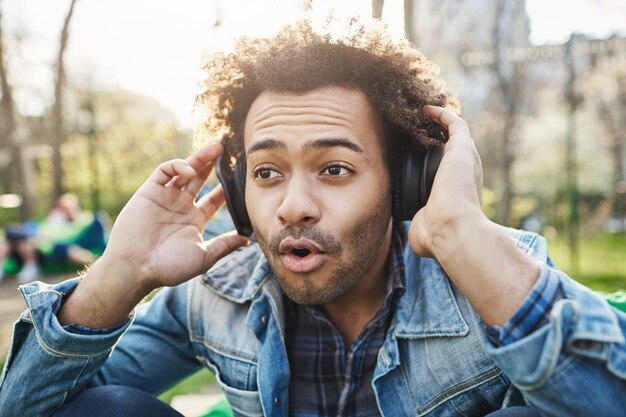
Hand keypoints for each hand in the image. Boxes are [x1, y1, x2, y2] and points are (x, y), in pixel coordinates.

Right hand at [99, 143, 247, 291]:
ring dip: (200, 158)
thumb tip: (247, 240)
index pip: (214, 200)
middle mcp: (181, 207)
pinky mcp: (150, 191)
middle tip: (230, 153)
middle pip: (201, 180)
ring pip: (185, 171)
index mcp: (194, 221)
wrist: (137, 267)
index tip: (242, 178)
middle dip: (214, 166)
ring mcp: (165, 197)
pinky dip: (178, 166)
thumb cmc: (170, 267)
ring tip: (217, 149)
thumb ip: (224, 245)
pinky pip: (164, 171)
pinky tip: (190, 170)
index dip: (226, 189)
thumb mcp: (204, 257)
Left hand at [408, 105, 485, 257]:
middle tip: (421, 129)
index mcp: (459, 193)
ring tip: (423, 115)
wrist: (451, 230)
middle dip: (440, 138)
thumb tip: (411, 226)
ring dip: (441, 122)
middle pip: (454, 149)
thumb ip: (419, 223)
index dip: (436, 162)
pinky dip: (442, 114)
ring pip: (456, 133)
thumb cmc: (436, 236)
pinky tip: (426, 109)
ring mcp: (466, 160)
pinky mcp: (463, 148)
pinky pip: (455, 123)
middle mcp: (467, 174)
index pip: (448, 172)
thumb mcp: (423, 228)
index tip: (419, 155)